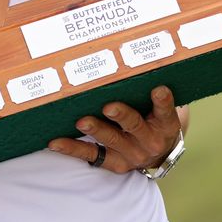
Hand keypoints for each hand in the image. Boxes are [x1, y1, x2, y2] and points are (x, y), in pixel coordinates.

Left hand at [47, 86, 181, 172]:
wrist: (158, 153)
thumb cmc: (155, 120)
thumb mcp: (163, 109)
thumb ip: (153, 92)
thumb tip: (132, 59)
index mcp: (165, 124)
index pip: (166, 111)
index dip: (162, 101)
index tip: (158, 89)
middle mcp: (149, 141)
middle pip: (134, 125)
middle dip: (121, 115)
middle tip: (108, 106)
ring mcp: (130, 154)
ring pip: (111, 139)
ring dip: (95, 130)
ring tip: (81, 121)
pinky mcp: (113, 162)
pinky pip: (91, 154)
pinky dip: (71, 148)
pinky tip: (55, 142)